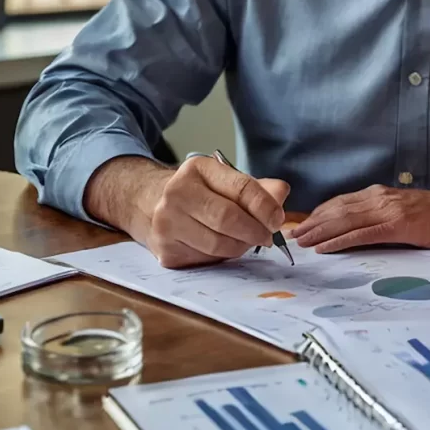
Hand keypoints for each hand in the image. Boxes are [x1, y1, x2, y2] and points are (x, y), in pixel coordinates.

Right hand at [145, 156, 290, 267]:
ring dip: (241, 246)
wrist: (148, 204)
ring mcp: (167, 223)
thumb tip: (281, 193)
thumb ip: (256, 188)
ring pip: (219, 245)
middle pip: (228, 219)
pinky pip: (206, 259)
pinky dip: (222, 256)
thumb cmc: (197, 192)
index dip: (265, 206)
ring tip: (246, 240)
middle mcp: (177, 193)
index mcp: (197, 169)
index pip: (241, 188)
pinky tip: (222, 245)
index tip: (278, 219)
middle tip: (268, 236)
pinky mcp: (165, 250)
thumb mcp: (224, 180)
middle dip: (256, 231)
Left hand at [290, 187, 429, 252]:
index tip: (300, 224)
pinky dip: (340, 240)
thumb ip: (378, 215)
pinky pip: (362, 234)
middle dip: (312, 223)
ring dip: (320, 231)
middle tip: (292, 234)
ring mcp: (387, 210)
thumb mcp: (400, 210)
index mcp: (378, 194)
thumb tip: (354, 228)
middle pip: (337, 210)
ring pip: (345, 220)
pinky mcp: (396, 226)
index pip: (340, 203)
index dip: (318, 214)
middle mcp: (378, 198)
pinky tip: (326, 247)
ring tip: (301, 241)